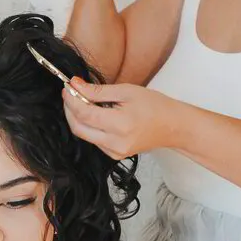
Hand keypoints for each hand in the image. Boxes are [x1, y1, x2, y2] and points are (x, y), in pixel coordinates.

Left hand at [62, 79, 181, 158]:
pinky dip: (89, 126)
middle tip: (70, 93)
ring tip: (82, 101)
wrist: (173, 127)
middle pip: (78, 127)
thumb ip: (98, 91)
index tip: (67, 86)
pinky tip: (94, 114)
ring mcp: (114, 152)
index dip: (71, 99)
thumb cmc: (155, 106)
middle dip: (69, 109)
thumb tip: (75, 85)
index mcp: (120, 125)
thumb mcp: (126, 91)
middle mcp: (115, 143)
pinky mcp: (115, 155)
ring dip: (78, 117)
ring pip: (84, 135)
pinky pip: (94, 140)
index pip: (84, 113)